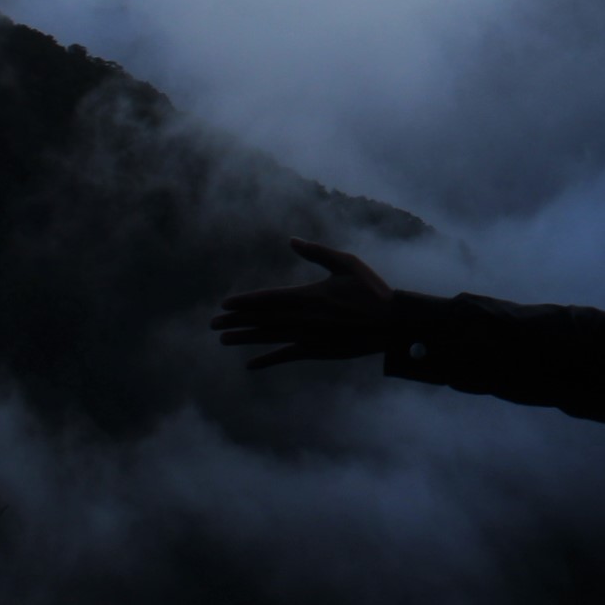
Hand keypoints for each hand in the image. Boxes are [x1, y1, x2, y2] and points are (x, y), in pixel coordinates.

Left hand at [211, 237, 398, 371]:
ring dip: (245, 339)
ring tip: (223, 339)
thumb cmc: (371, 290)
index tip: (224, 305)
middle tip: (213, 324)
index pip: (269, 299)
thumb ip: (317, 253)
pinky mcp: (317, 351)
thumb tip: (291, 240)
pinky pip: (287, 356)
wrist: (391, 323)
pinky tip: (250, 364)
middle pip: (263, 320)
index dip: (245, 302)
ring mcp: (309, 337)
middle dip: (236, 321)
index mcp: (310, 295)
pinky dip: (268, 360)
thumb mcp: (348, 263)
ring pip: (270, 338)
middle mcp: (305, 318)